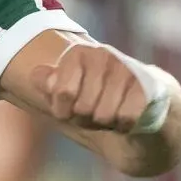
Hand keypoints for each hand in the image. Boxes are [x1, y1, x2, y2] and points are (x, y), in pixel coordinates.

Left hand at [39, 38, 163, 134]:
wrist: (145, 97)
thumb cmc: (97, 96)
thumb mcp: (69, 90)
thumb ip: (49, 85)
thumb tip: (35, 75)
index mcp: (77, 53)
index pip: (62, 94)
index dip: (64, 111)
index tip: (72, 108)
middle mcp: (101, 55)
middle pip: (83, 108)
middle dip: (86, 120)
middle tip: (94, 113)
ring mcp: (125, 69)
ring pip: (104, 116)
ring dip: (106, 124)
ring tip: (111, 114)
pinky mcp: (146, 86)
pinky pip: (125, 119)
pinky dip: (124, 127)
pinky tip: (125, 119)